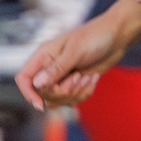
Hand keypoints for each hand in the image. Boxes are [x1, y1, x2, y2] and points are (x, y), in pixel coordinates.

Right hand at [14, 0, 140, 109]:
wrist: (116, 36)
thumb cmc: (95, 37)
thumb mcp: (76, 51)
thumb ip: (57, 68)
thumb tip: (37, 84)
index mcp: (43, 55)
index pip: (24, 79)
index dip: (29, 93)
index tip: (41, 104)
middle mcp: (49, 68)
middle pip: (43, 94)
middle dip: (63, 92)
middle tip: (79, 77)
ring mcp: (62, 76)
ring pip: (58, 100)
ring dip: (76, 94)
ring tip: (89, 77)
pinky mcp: (75, 83)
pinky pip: (73, 100)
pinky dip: (85, 93)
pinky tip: (94, 79)